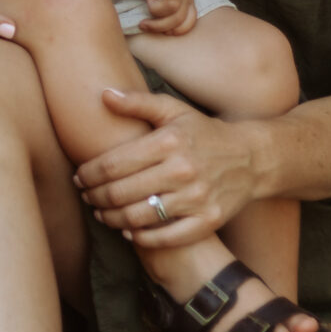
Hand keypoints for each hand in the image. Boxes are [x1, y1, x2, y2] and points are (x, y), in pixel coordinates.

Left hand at [72, 88, 262, 247]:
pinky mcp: (209, 220)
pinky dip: (142, 238)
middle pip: (120, 192)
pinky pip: (167, 238)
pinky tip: (129, 231)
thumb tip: (104, 94)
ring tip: (101, 214)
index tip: (78, 178)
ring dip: (112, 218)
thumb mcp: (174, 110)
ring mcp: (197, 198)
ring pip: (138, 217)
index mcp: (169, 142)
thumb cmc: (204, 132)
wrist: (252, 158)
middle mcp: (182, 170)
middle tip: (86, 198)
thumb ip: (138, 103)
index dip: (89, 174)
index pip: (113, 164)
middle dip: (95, 197)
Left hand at [115, 0, 196, 34]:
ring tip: (144, 23)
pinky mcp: (186, 11)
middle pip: (176, 5)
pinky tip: (160, 30)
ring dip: (161, 25)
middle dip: (157, 10)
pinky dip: (174, 31)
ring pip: (181, 19)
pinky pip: (187, 25)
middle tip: (146, 3)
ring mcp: (187, 0)